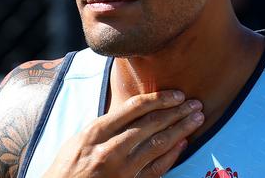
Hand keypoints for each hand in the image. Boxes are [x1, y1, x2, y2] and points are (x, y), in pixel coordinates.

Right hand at [42, 90, 203, 176]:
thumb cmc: (68, 166)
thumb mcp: (80, 138)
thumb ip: (107, 125)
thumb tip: (136, 111)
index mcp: (96, 131)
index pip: (135, 107)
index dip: (160, 99)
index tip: (177, 94)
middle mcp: (110, 148)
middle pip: (152, 124)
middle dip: (177, 112)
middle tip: (195, 103)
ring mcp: (121, 169)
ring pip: (158, 144)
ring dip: (181, 130)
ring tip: (196, 119)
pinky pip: (156, 169)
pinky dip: (171, 155)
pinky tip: (183, 144)